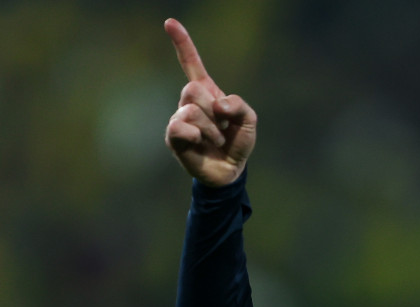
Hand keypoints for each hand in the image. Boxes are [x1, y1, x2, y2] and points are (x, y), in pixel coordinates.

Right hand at [163, 18, 255, 186]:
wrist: (230, 170)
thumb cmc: (237, 142)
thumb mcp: (249, 120)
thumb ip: (239, 105)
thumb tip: (217, 105)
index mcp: (207, 92)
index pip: (191, 64)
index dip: (182, 43)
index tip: (170, 22)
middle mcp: (189, 102)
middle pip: (192, 89)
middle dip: (213, 110)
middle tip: (222, 127)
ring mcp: (179, 119)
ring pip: (190, 109)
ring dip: (211, 128)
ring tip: (215, 140)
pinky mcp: (174, 137)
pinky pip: (181, 126)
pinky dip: (197, 135)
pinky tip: (200, 144)